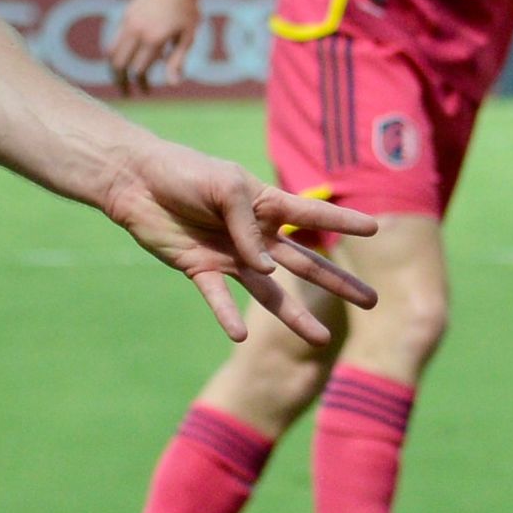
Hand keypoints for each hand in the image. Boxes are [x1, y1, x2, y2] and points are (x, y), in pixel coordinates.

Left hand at [92, 135, 376, 345]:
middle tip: (372, 301)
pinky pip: (219, 298)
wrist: (136, 182)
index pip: (312, 216)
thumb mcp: (223, 186)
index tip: (376, 229)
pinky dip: (228, 316)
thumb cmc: (183, 172)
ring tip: (321, 340)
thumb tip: (264, 268)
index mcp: (266, 205)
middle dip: (337, 282)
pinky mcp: (201, 271)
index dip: (342, 223)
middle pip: (304, 263)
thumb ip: (246, 223)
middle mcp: (256, 236)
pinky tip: (240, 336)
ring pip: (271, 292)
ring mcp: (232, 257)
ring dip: (295, 316)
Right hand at [104, 0, 203, 95]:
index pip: (138, 70)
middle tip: (126, 93)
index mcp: (153, 39)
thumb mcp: (188, 36)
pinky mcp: (125, 15)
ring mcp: (128, 22)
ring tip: (120, 79)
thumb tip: (172, 84)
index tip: (146, 92)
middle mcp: (136, 31)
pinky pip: (115, 39)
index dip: (141, 84)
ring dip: (114, 69)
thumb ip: (177, 60)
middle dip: (121, 82)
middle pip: (119, 65)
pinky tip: (126, 59)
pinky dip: (117, 53)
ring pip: (111, 52)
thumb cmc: (187, 9)